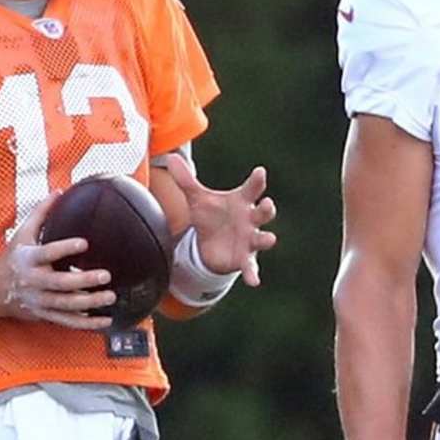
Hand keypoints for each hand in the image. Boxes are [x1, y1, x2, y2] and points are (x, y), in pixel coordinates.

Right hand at [0, 192, 117, 328]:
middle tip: (106, 275)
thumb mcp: (22, 234)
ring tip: (110, 297)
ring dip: (89, 303)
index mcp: (29, 260)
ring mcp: (39, 301)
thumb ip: (41, 213)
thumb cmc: (12, 258)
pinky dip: (86, 324)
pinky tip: (105, 321)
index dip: (64, 248)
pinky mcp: (45, 315)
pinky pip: (67, 322)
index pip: (47, 253)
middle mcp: (34, 282)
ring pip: (65, 305)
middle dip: (82, 281)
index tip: (84, 243)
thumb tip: (59, 191)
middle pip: (59, 284)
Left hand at [165, 154, 275, 285]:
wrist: (211, 246)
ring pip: (263, 238)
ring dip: (267, 239)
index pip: (253, 188)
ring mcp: (250, 240)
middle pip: (264, 212)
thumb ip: (186, 181)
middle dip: (267, 209)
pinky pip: (251, 267)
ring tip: (269, 239)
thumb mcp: (198, 199)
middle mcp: (250, 220)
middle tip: (267, 204)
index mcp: (242, 202)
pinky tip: (254, 281)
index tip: (260, 171)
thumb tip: (171, 158)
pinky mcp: (244, 259)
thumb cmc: (211, 217)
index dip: (257, 180)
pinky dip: (253, 274)